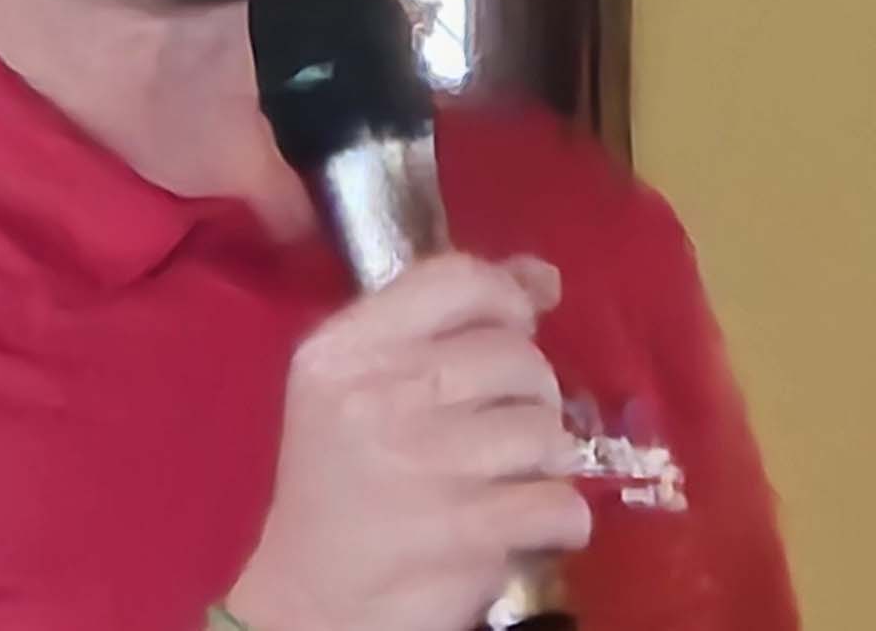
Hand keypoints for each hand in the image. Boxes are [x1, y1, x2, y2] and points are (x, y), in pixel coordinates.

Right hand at [223, 253, 589, 630]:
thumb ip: (441, 320)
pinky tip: (529, 521)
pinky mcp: (465, 531)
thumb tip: (545, 277)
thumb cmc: (339, 478)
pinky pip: (561, 502)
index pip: (455, 280)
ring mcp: (424, 463)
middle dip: (532, 389)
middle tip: (505, 420)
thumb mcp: (359, 383)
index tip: (515, 326)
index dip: (506, 296)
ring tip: (511, 474)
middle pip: (514, 355)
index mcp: (345, 349)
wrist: (314, 599)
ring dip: (546, 458)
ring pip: (546, 429)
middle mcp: (380, 394)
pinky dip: (561, 516)